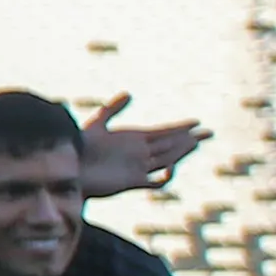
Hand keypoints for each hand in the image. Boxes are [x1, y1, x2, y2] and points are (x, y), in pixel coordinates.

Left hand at [75, 100, 203, 194]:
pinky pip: (155, 182)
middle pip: (170, 146)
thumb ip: (112, 110)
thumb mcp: (97, 125)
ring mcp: (137, 168)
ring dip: (182, 152)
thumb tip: (129, 93)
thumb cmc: (77, 148)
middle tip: (208, 133)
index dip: (180, 128)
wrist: (68, 171)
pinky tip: (173, 169)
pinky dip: (166, 177)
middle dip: (189, 139)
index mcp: (132, 140)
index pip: (163, 133)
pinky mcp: (131, 182)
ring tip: (197, 143)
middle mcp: (138, 154)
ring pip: (166, 160)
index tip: (196, 122)